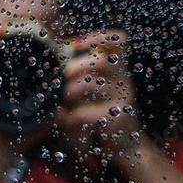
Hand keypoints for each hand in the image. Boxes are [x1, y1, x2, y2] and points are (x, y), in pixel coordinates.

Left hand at [55, 29, 141, 160]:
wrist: (127, 146)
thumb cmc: (104, 114)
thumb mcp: (94, 93)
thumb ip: (79, 77)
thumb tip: (55, 68)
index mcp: (118, 69)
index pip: (120, 41)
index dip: (101, 36)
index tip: (78, 43)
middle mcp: (124, 79)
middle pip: (100, 59)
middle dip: (76, 66)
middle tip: (63, 76)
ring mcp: (123, 97)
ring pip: (92, 82)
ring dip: (70, 90)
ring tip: (62, 100)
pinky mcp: (117, 117)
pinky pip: (87, 112)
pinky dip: (70, 116)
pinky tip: (64, 118)